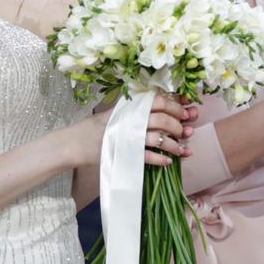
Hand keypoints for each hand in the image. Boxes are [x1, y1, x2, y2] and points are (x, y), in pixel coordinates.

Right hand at [73, 96, 195, 168]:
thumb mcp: (118, 112)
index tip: (187, 112)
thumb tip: (168, 109)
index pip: (158, 101)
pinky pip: (148, 156)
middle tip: (185, 132)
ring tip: (183, 150)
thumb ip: (138, 108)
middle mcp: (130, 119)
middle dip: (178, 126)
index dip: (177, 106)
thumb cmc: (98, 127)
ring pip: (158, 139)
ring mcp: (127, 136)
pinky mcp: (124, 153)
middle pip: (162, 119)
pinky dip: (160, 159)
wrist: (76, 142)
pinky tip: (168, 161)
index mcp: (130, 107)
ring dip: (174, 145)